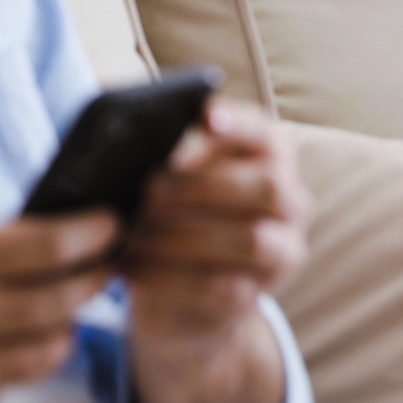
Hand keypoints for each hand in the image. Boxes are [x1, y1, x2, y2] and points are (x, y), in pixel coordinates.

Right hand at [0, 186, 116, 402]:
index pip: (51, 248)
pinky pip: (1, 386)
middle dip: (95, 277)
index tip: (111, 223)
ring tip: (56, 306)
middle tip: (105, 262)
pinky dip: (9, 362)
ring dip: (61, 325)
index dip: (93, 234)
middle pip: (64, 301)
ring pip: (45, 352)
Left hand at [119, 101, 309, 355]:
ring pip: (250, 239)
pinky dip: (170, 277)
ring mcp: (279, 254)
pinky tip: (131, 269)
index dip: (238, 123)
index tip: (204, 116)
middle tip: (147, 190)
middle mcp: (289, 203)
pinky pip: (222, 288)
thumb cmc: (173, 218)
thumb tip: (113, 104)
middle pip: (266, 187)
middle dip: (203, 185)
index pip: (267, 133)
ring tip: (134, 234)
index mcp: (270, 159)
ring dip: (185, 235)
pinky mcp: (254, 298)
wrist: (181, 298)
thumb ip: (158, 144)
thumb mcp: (172, 178)